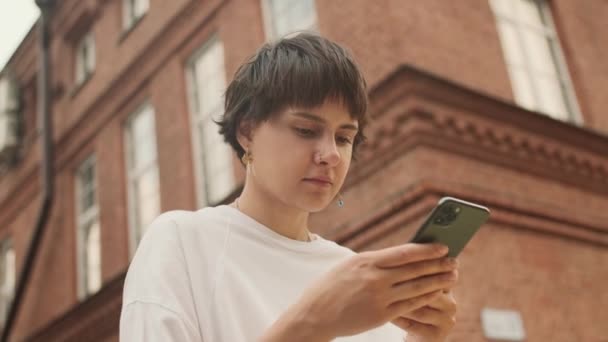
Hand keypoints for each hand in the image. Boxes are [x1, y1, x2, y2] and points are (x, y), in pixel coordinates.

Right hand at [280, 243, 457, 339]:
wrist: (314, 314)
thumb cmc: (331, 286)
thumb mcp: (349, 265)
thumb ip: (374, 261)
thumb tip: (401, 256)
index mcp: (366, 260)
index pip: (404, 252)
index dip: (427, 249)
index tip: (443, 246)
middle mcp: (374, 278)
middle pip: (414, 270)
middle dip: (438, 265)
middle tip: (455, 262)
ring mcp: (378, 298)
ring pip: (416, 288)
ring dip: (437, 282)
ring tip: (452, 277)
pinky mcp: (381, 315)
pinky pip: (409, 305)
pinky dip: (425, 298)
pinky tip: (436, 294)